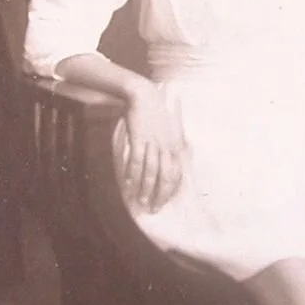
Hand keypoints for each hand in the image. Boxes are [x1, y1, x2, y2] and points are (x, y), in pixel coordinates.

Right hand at [118, 81, 186, 211]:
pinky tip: (129, 184)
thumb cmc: (155, 113)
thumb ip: (170, 147)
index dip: (170, 190)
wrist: (143, 95)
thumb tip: (171, 164)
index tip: (164, 202)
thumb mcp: (169, 130)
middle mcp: (166, 146)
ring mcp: (152, 143)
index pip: (176, 174)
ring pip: (150, 172)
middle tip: (154, 209)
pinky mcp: (139, 138)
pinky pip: (136, 161)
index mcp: (175, 146)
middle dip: (159, 195)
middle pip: (164, 177)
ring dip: (145, 189)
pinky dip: (132, 174)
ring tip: (141, 202)